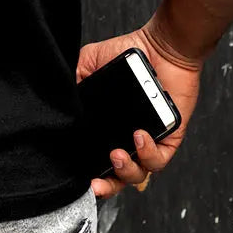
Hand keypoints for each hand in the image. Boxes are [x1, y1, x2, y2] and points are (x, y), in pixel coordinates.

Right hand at [75, 22, 202, 197]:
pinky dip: (147, 152)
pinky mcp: (169, 138)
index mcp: (109, 127)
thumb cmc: (128, 54)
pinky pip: (159, 158)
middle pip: (118, 177)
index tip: (78, 176)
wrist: (159, 46)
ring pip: (139, 173)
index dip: (89, 172)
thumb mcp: (90, 63)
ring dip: (126, 170)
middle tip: (96, 182)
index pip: (98, 158)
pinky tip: (138, 135)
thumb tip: (63, 101)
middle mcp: (128, 139)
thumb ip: (75, 80)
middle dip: (106, 186)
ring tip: (117, 154)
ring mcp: (149, 141)